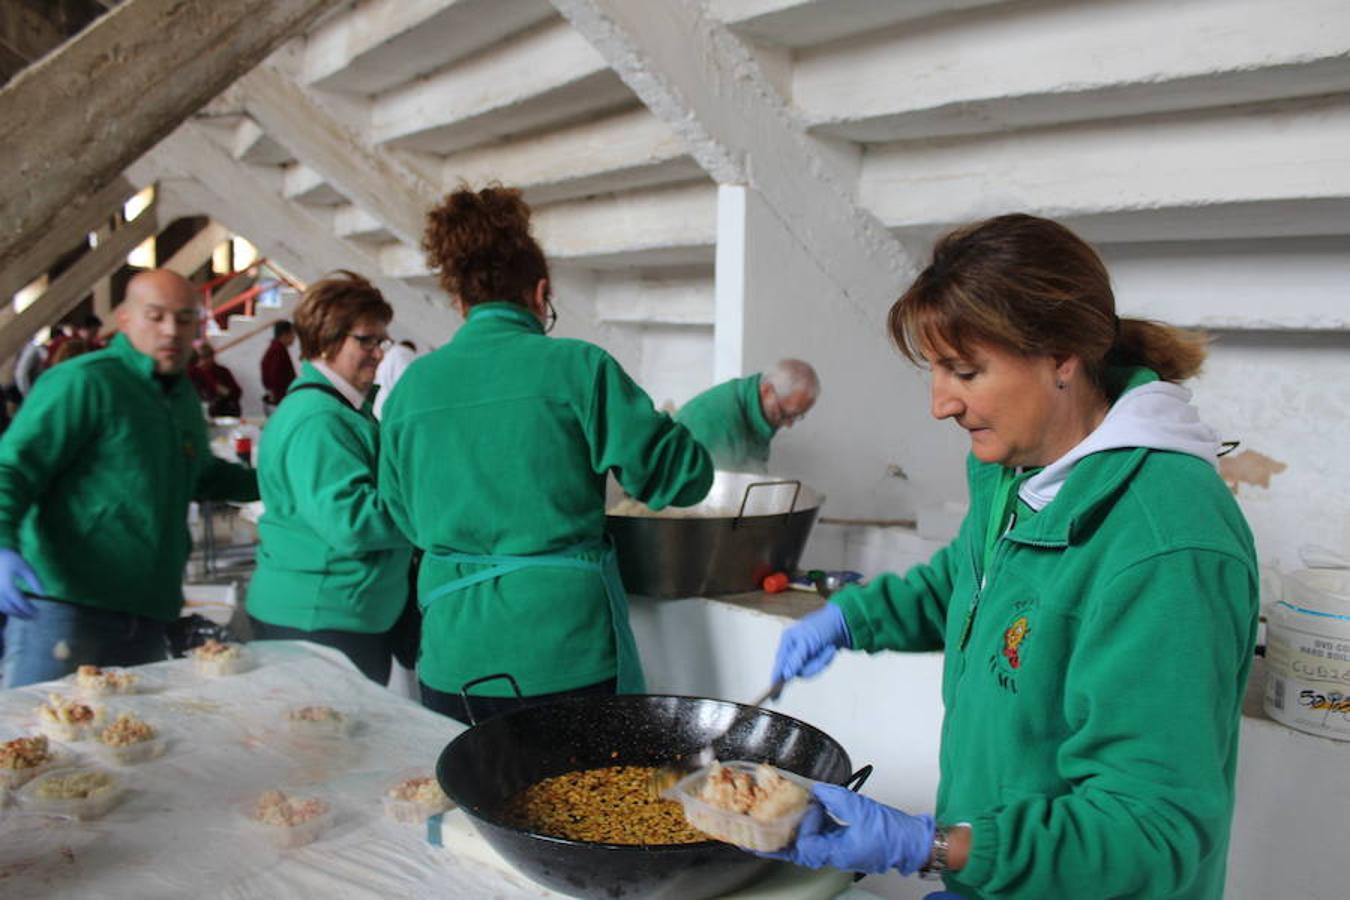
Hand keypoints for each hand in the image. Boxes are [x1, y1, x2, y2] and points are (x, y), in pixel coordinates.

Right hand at [0, 548, 42, 618]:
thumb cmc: (8, 558)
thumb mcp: (24, 566)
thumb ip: (34, 580)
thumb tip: (43, 594)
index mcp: (8, 587)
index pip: (20, 603)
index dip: (29, 609)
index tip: (38, 613)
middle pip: (10, 609)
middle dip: (21, 614)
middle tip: (32, 618)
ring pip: (2, 608)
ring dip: (13, 613)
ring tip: (23, 615)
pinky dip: (5, 609)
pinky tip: (12, 608)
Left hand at [761, 783, 934, 875]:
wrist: (912, 843)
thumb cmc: (892, 833)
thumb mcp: (862, 810)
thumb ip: (836, 798)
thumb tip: (817, 791)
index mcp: (836, 851)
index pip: (803, 846)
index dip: (792, 833)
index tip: (787, 819)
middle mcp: (834, 854)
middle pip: (798, 852)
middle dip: (777, 845)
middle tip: (756, 838)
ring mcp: (839, 851)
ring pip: (808, 846)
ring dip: (792, 836)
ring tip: (774, 825)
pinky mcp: (846, 844)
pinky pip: (821, 839)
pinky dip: (810, 829)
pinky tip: (807, 816)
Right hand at [771, 603, 850, 683]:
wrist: (842, 623)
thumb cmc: (822, 627)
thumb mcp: (807, 642)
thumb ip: (796, 659)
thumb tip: (786, 675)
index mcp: (787, 642)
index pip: (779, 664)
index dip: (776, 680)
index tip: (773, 695)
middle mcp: (792, 649)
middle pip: (796, 671)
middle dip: (813, 666)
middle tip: (825, 655)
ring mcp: (803, 655)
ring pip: (808, 671)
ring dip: (820, 663)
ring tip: (829, 649)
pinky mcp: (812, 658)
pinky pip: (816, 668)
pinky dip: (825, 661)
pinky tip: (830, 650)